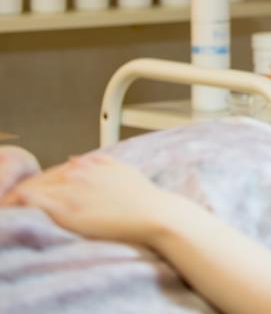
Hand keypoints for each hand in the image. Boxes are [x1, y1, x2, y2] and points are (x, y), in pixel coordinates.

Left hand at [1, 153, 179, 244]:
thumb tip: (76, 160)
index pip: (51, 173)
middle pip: (38, 180)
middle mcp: (76, 173)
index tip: (30, 196)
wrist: (153, 213)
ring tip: (9, 206)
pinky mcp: (68, 211)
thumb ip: (99, 161)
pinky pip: (35, 203)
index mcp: (87, 164)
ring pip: (32, 189)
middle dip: (24, 191)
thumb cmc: (142, 195)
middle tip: (12, 203)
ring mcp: (71, 191)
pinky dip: (21, 204)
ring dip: (18, 197)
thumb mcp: (123, 168)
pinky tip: (12, 209)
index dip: (38, 185)